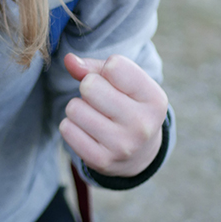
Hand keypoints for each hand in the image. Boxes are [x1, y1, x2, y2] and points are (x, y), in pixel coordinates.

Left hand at [59, 54, 167, 177]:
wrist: (139, 152)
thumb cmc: (128, 104)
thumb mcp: (123, 82)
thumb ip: (94, 67)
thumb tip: (69, 60)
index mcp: (154, 99)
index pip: (114, 66)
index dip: (107, 70)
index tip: (116, 82)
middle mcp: (142, 124)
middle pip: (89, 86)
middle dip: (89, 87)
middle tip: (101, 100)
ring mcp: (122, 146)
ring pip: (74, 108)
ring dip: (78, 107)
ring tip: (95, 115)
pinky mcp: (101, 161)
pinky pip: (66, 129)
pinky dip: (71, 126)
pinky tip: (88, 130)